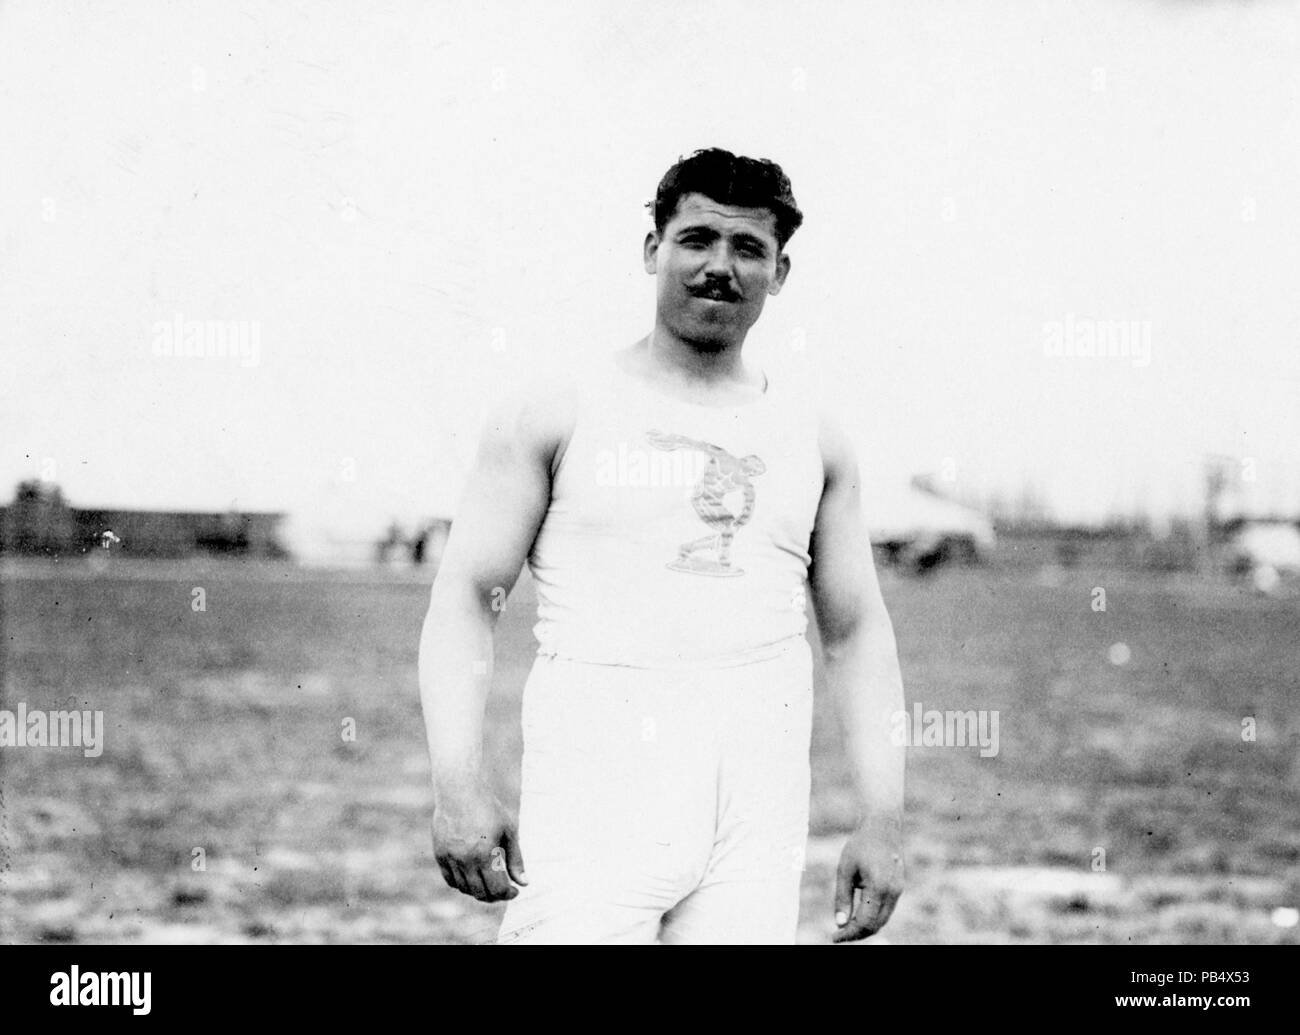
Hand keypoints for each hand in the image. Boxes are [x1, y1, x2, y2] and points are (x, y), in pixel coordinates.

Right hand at [432, 779, 526, 902]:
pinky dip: (462, 884)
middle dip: (494, 896)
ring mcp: (450, 858)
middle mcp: (465, 859)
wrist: (460, 791)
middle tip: (503, 889)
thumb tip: (524, 883)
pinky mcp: (440, 854)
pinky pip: (450, 880)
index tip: (515, 890)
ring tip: (489, 882)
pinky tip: (473, 877)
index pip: (497, 889)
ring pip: (464, 889)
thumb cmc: (489, 809)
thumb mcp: (509, 831)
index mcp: (485, 854)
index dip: (508, 894)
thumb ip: (516, 860)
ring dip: (478, 891)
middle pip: (480, 893)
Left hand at [832, 818, 902, 942]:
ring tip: (846, 928)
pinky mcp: (899, 888)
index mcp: (878, 887)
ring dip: (866, 928)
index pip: (864, 922)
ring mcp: (898, 891)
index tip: (834, 937)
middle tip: (838, 936)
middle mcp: (893, 892)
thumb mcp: (845, 870)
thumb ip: (842, 898)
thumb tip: (840, 924)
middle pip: (876, 926)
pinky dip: (873, 918)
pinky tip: (858, 916)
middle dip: (857, 934)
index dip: (849, 934)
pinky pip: (886, 911)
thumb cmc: (860, 845)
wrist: (882, 827)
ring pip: (883, 920)